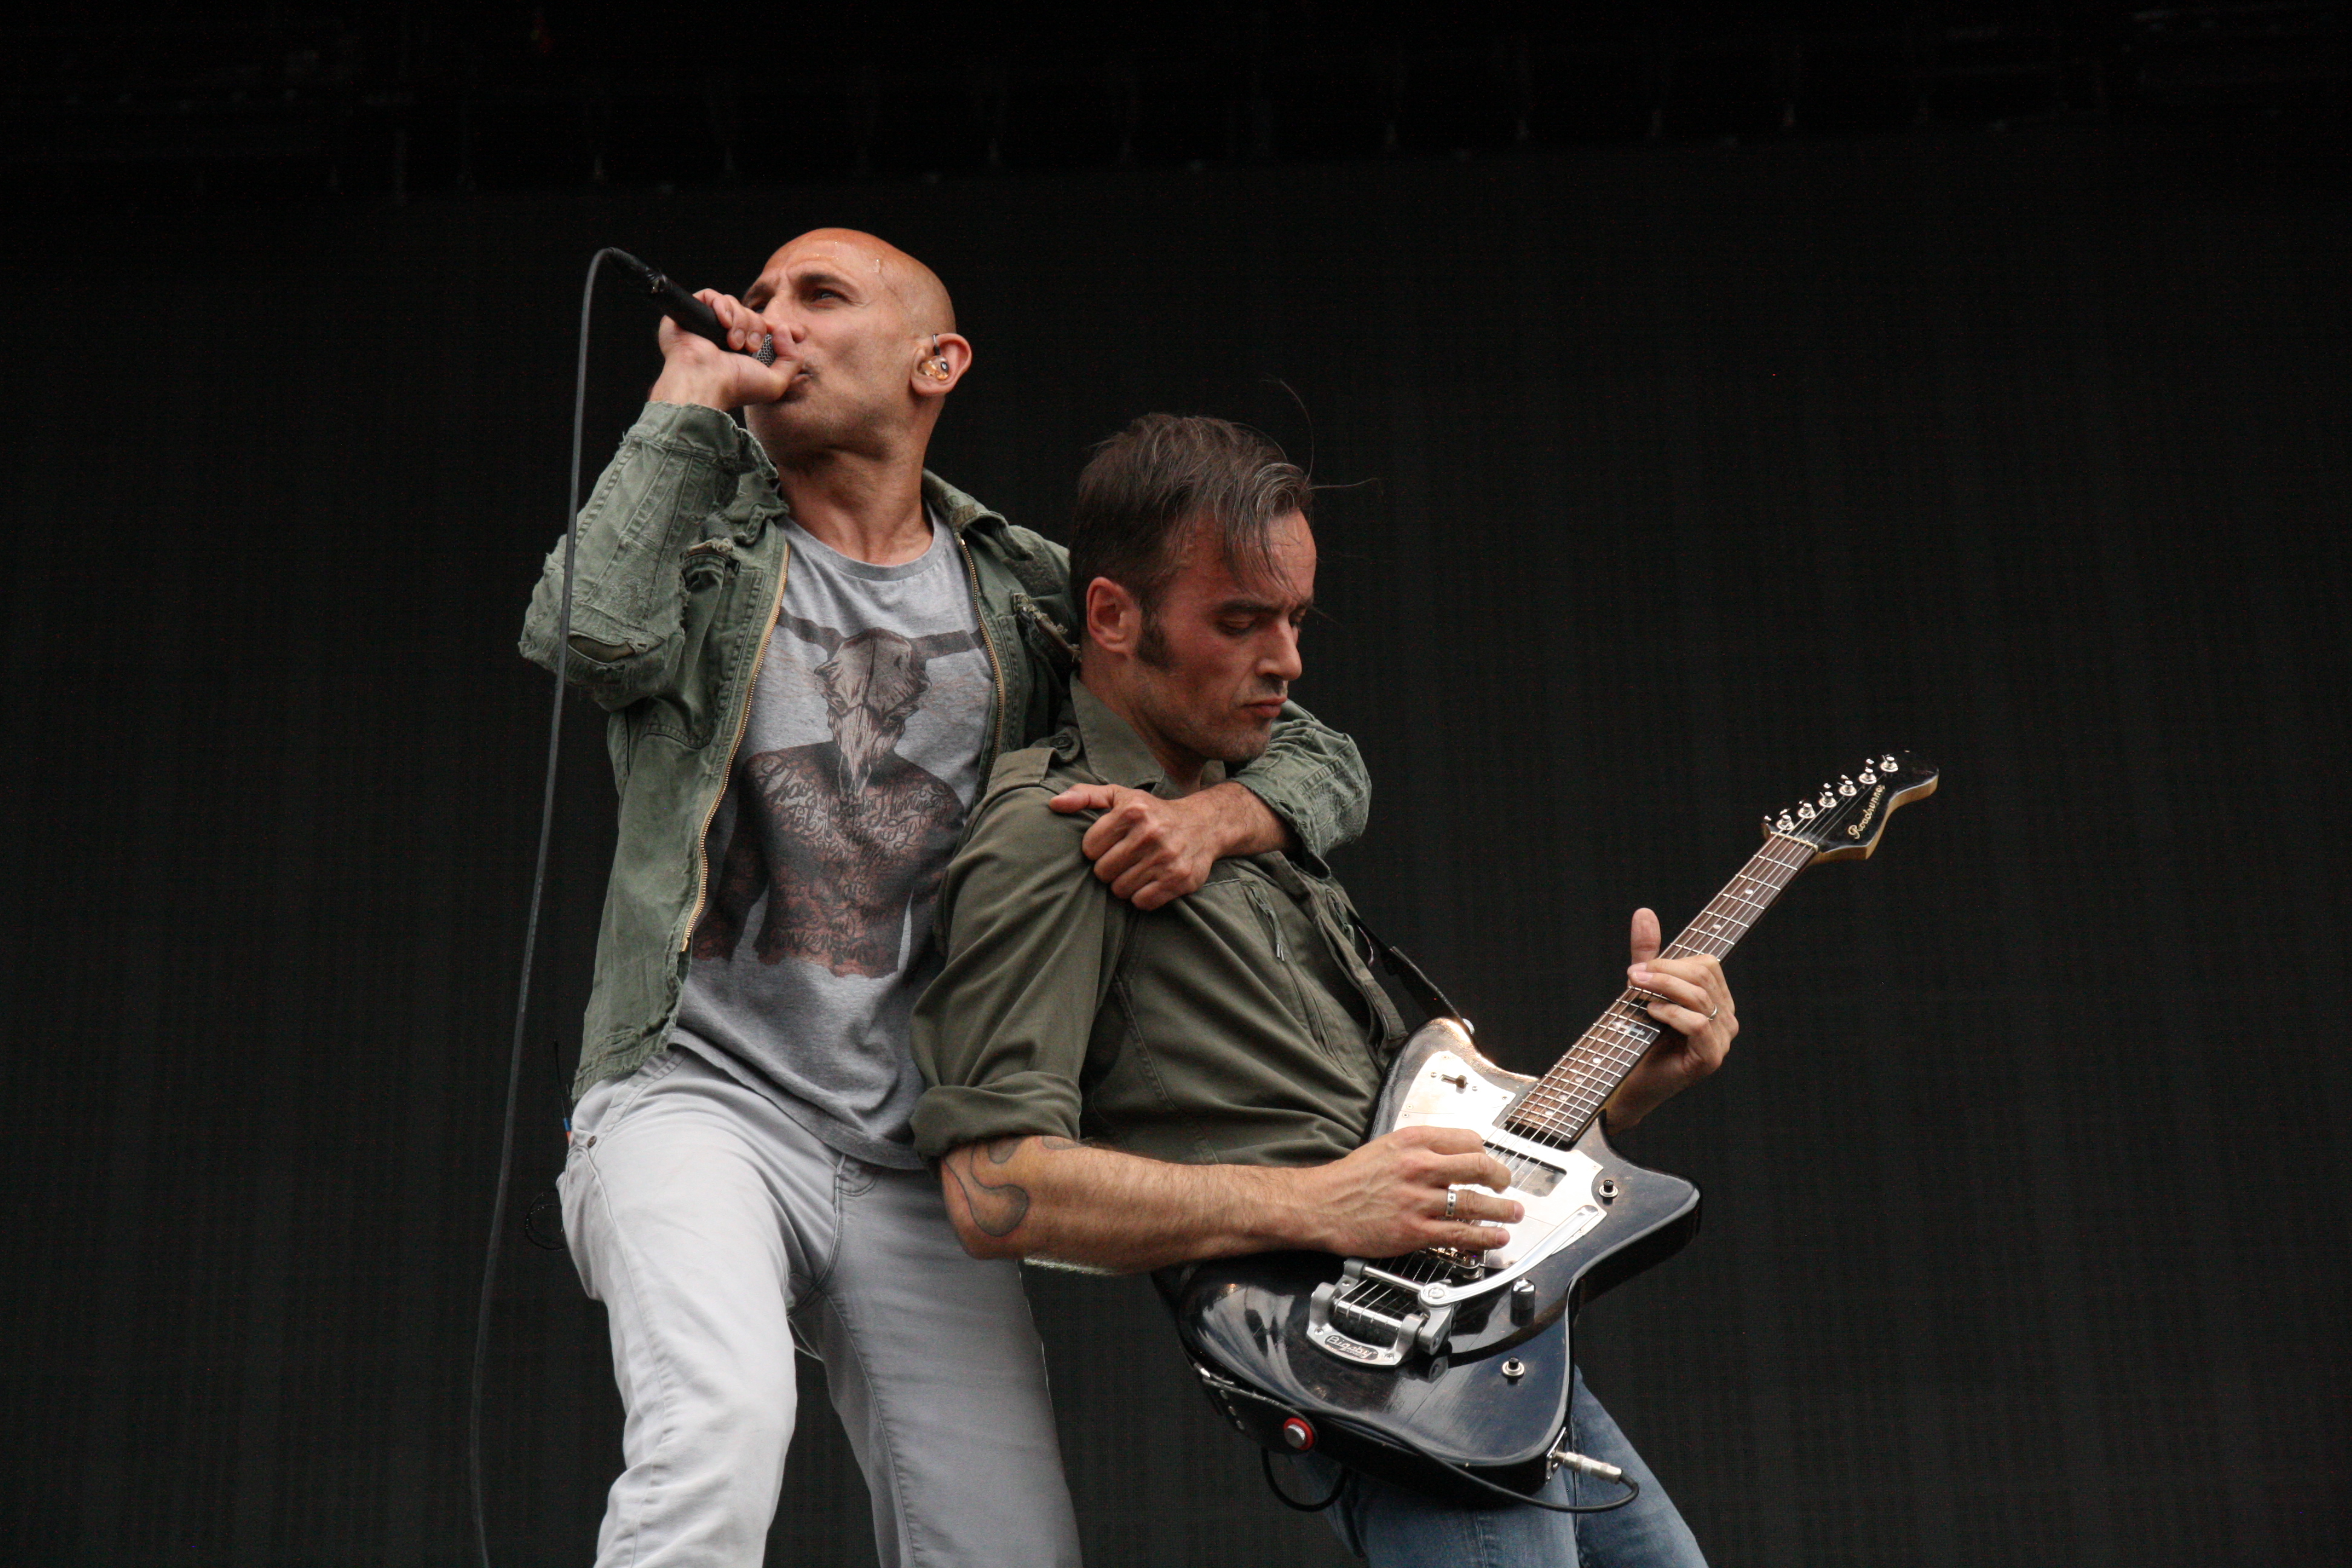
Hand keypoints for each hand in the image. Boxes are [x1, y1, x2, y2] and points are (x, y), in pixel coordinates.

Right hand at [647, 288, 796, 411]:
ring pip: (733, 304)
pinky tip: (723, 323)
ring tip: (733, 343)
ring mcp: (705, 325)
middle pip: (750, 314)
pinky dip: (721, 306)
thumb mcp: (775, 383)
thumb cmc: (735, 386)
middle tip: (750, 347)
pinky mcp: (689, 313)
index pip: (764, 329)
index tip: (800, 333)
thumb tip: (785, 330)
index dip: (781, 327)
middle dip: (757, 327)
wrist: (705, 382)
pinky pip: (710, 295)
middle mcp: (723, 337)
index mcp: (742, 352)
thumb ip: (792, 360)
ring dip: (740, 322)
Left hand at [1048, 781, 1286, 909]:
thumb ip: (1085, 796)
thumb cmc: (1153, 812)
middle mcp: (1150, 833)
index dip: (1096, 849)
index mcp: (1132, 810)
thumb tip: (1054, 804)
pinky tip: (1150, 880)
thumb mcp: (1120, 796)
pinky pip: (1142, 902)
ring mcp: (1167, 858)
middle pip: (1103, 872)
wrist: (1205, 825)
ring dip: (1125, 884)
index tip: (1110, 844)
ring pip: (1121, 890)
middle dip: (1109, 869)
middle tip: (1124, 859)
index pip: (1090, 848)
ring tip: (1138, 869)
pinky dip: (1142, 896)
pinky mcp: (1179, 879)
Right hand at [1294, 1125, 1520, 1257]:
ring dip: (1502, 1210)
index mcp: (1412, 1141)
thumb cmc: (1350, 1178)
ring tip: (1513, 1213)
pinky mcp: (1414, 1231)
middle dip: (1501, 1177)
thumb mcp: (1386, 1147)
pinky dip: (1484, 1236)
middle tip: (1506, 1185)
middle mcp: (1419, 1167)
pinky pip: (1460, 1233)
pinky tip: (1496, 1237)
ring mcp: (1418, 1200)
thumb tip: (1453, 1157)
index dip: (1485, 1153)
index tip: (1488, 1162)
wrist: (1319, 1205)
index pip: (1467, 1140)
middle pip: (1479, 1167)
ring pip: (1475, 1202)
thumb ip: (1419, 1150)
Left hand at [1606, 906, 1736, 1131]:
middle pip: (1704, 976)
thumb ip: (1647, 953)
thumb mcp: (1643, 987)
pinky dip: (1671, 1013)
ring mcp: (1722, 1040)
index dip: (1672, 961)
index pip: (1707, 964)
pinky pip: (1698, 1024)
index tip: (1639, 966)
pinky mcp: (1710, 1059)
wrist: (1629, 1080)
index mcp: (1717, 1000)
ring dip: (1663, 989)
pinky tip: (1651, 1013)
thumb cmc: (1638, 1035)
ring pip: (1700, 997)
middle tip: (1632, 977)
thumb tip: (1644, 912)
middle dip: (1664, 972)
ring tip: (1636, 992)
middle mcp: (1726, 1019)